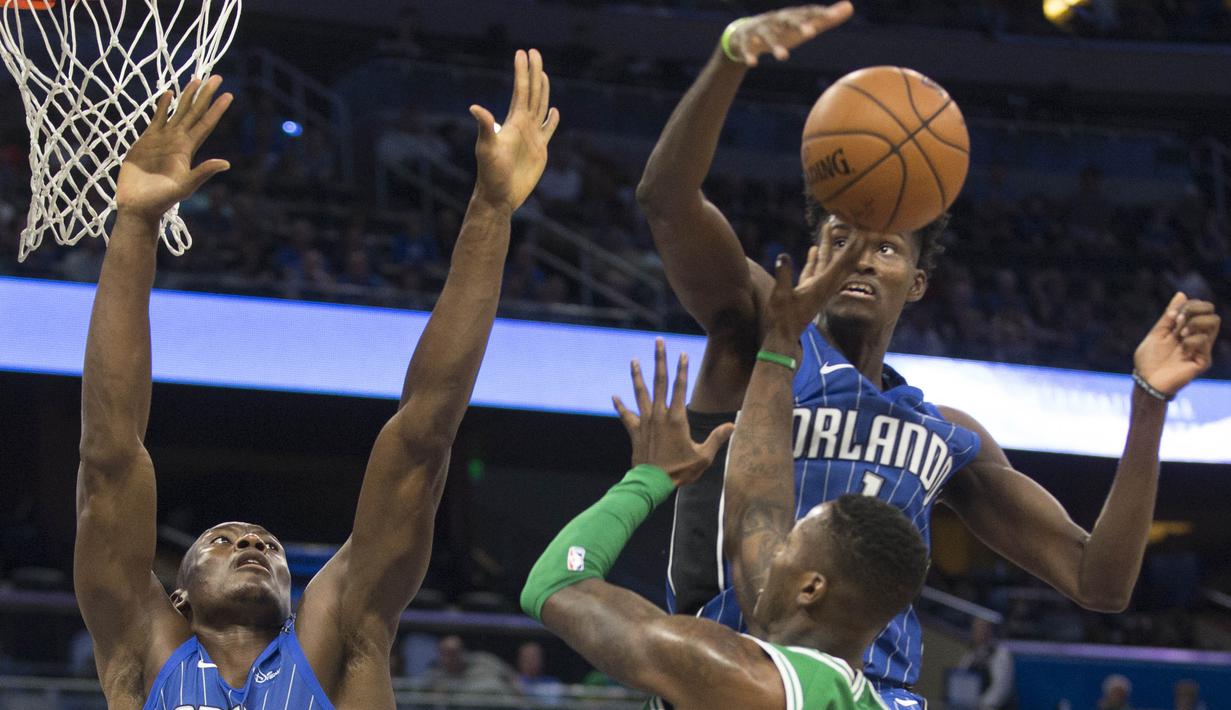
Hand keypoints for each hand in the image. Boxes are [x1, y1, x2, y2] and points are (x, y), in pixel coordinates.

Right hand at [114, 76, 232, 221]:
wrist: (138, 205)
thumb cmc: (162, 200)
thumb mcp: (185, 186)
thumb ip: (203, 172)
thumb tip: (226, 163)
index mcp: (188, 149)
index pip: (206, 123)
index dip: (217, 109)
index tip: (229, 94)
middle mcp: (178, 141)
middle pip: (194, 112)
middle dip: (205, 95)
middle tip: (216, 77)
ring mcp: (162, 139)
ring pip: (177, 112)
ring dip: (186, 96)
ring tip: (196, 79)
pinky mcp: (146, 141)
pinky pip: (157, 118)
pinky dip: (163, 106)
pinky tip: (168, 93)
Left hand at [469, 49, 560, 212]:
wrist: (499, 195)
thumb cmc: (490, 173)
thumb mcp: (486, 149)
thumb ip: (485, 127)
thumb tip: (474, 107)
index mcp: (514, 122)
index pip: (520, 91)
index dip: (522, 72)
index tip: (522, 53)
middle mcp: (523, 125)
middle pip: (532, 93)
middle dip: (533, 72)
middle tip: (534, 52)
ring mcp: (532, 137)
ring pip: (540, 107)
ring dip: (542, 90)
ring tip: (543, 74)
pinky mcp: (540, 150)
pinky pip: (548, 130)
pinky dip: (552, 120)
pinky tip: (554, 111)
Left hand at [612, 339, 733, 486]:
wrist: (653, 483)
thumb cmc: (681, 470)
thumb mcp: (704, 456)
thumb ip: (717, 438)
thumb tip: (734, 425)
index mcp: (677, 418)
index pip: (680, 387)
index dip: (682, 369)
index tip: (682, 353)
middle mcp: (659, 415)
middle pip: (659, 381)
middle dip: (660, 360)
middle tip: (658, 341)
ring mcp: (645, 421)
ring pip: (640, 393)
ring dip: (637, 375)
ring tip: (634, 360)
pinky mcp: (635, 431)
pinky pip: (626, 415)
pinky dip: (620, 406)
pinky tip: (614, 396)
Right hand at [726, 2, 853, 66]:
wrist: (743, 34)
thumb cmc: (780, 30)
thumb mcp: (802, 25)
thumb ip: (824, 18)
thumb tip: (850, 6)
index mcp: (790, 16)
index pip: (806, 12)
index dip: (817, 14)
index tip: (831, 17)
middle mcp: (774, 19)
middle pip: (787, 20)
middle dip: (798, 25)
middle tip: (811, 32)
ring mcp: (758, 29)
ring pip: (767, 35)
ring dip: (775, 45)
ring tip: (784, 57)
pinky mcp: (743, 40)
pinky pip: (745, 47)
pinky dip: (748, 54)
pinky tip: (753, 64)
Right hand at [764, 233, 863, 338]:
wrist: (783, 338)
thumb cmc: (782, 319)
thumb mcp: (781, 295)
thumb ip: (784, 275)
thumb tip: (783, 256)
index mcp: (821, 285)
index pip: (841, 262)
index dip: (851, 247)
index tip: (861, 232)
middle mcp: (823, 285)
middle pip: (838, 260)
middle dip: (845, 242)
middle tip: (852, 226)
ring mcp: (817, 287)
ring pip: (827, 262)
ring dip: (828, 246)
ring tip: (829, 230)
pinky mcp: (808, 289)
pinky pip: (815, 269)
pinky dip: (816, 258)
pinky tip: (814, 249)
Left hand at [1134, 293, 1220, 396]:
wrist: (1146, 381)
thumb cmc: (1148, 359)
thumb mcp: (1157, 333)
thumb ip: (1169, 315)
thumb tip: (1182, 294)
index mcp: (1186, 330)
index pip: (1201, 308)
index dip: (1189, 305)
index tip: (1173, 315)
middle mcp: (1197, 337)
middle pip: (1211, 312)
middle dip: (1194, 309)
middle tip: (1178, 321)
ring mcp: (1202, 349)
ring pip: (1214, 322)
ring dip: (1195, 322)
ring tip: (1180, 334)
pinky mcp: (1203, 360)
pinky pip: (1205, 340)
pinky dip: (1192, 340)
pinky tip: (1182, 349)